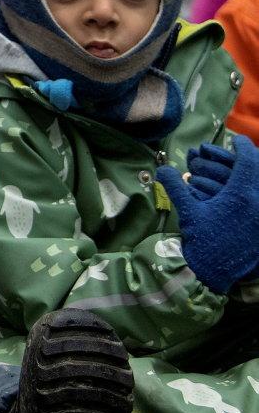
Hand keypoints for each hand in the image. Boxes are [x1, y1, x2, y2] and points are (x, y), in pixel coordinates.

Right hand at [158, 135, 258, 294]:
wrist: (218, 272)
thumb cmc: (204, 241)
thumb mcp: (189, 212)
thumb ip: (176, 186)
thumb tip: (163, 169)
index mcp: (241, 194)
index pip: (247, 160)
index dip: (242, 147)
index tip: (237, 140)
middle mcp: (258, 201)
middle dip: (253, 158)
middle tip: (244, 152)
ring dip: (255, 175)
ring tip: (247, 170)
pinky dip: (256, 190)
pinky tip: (249, 192)